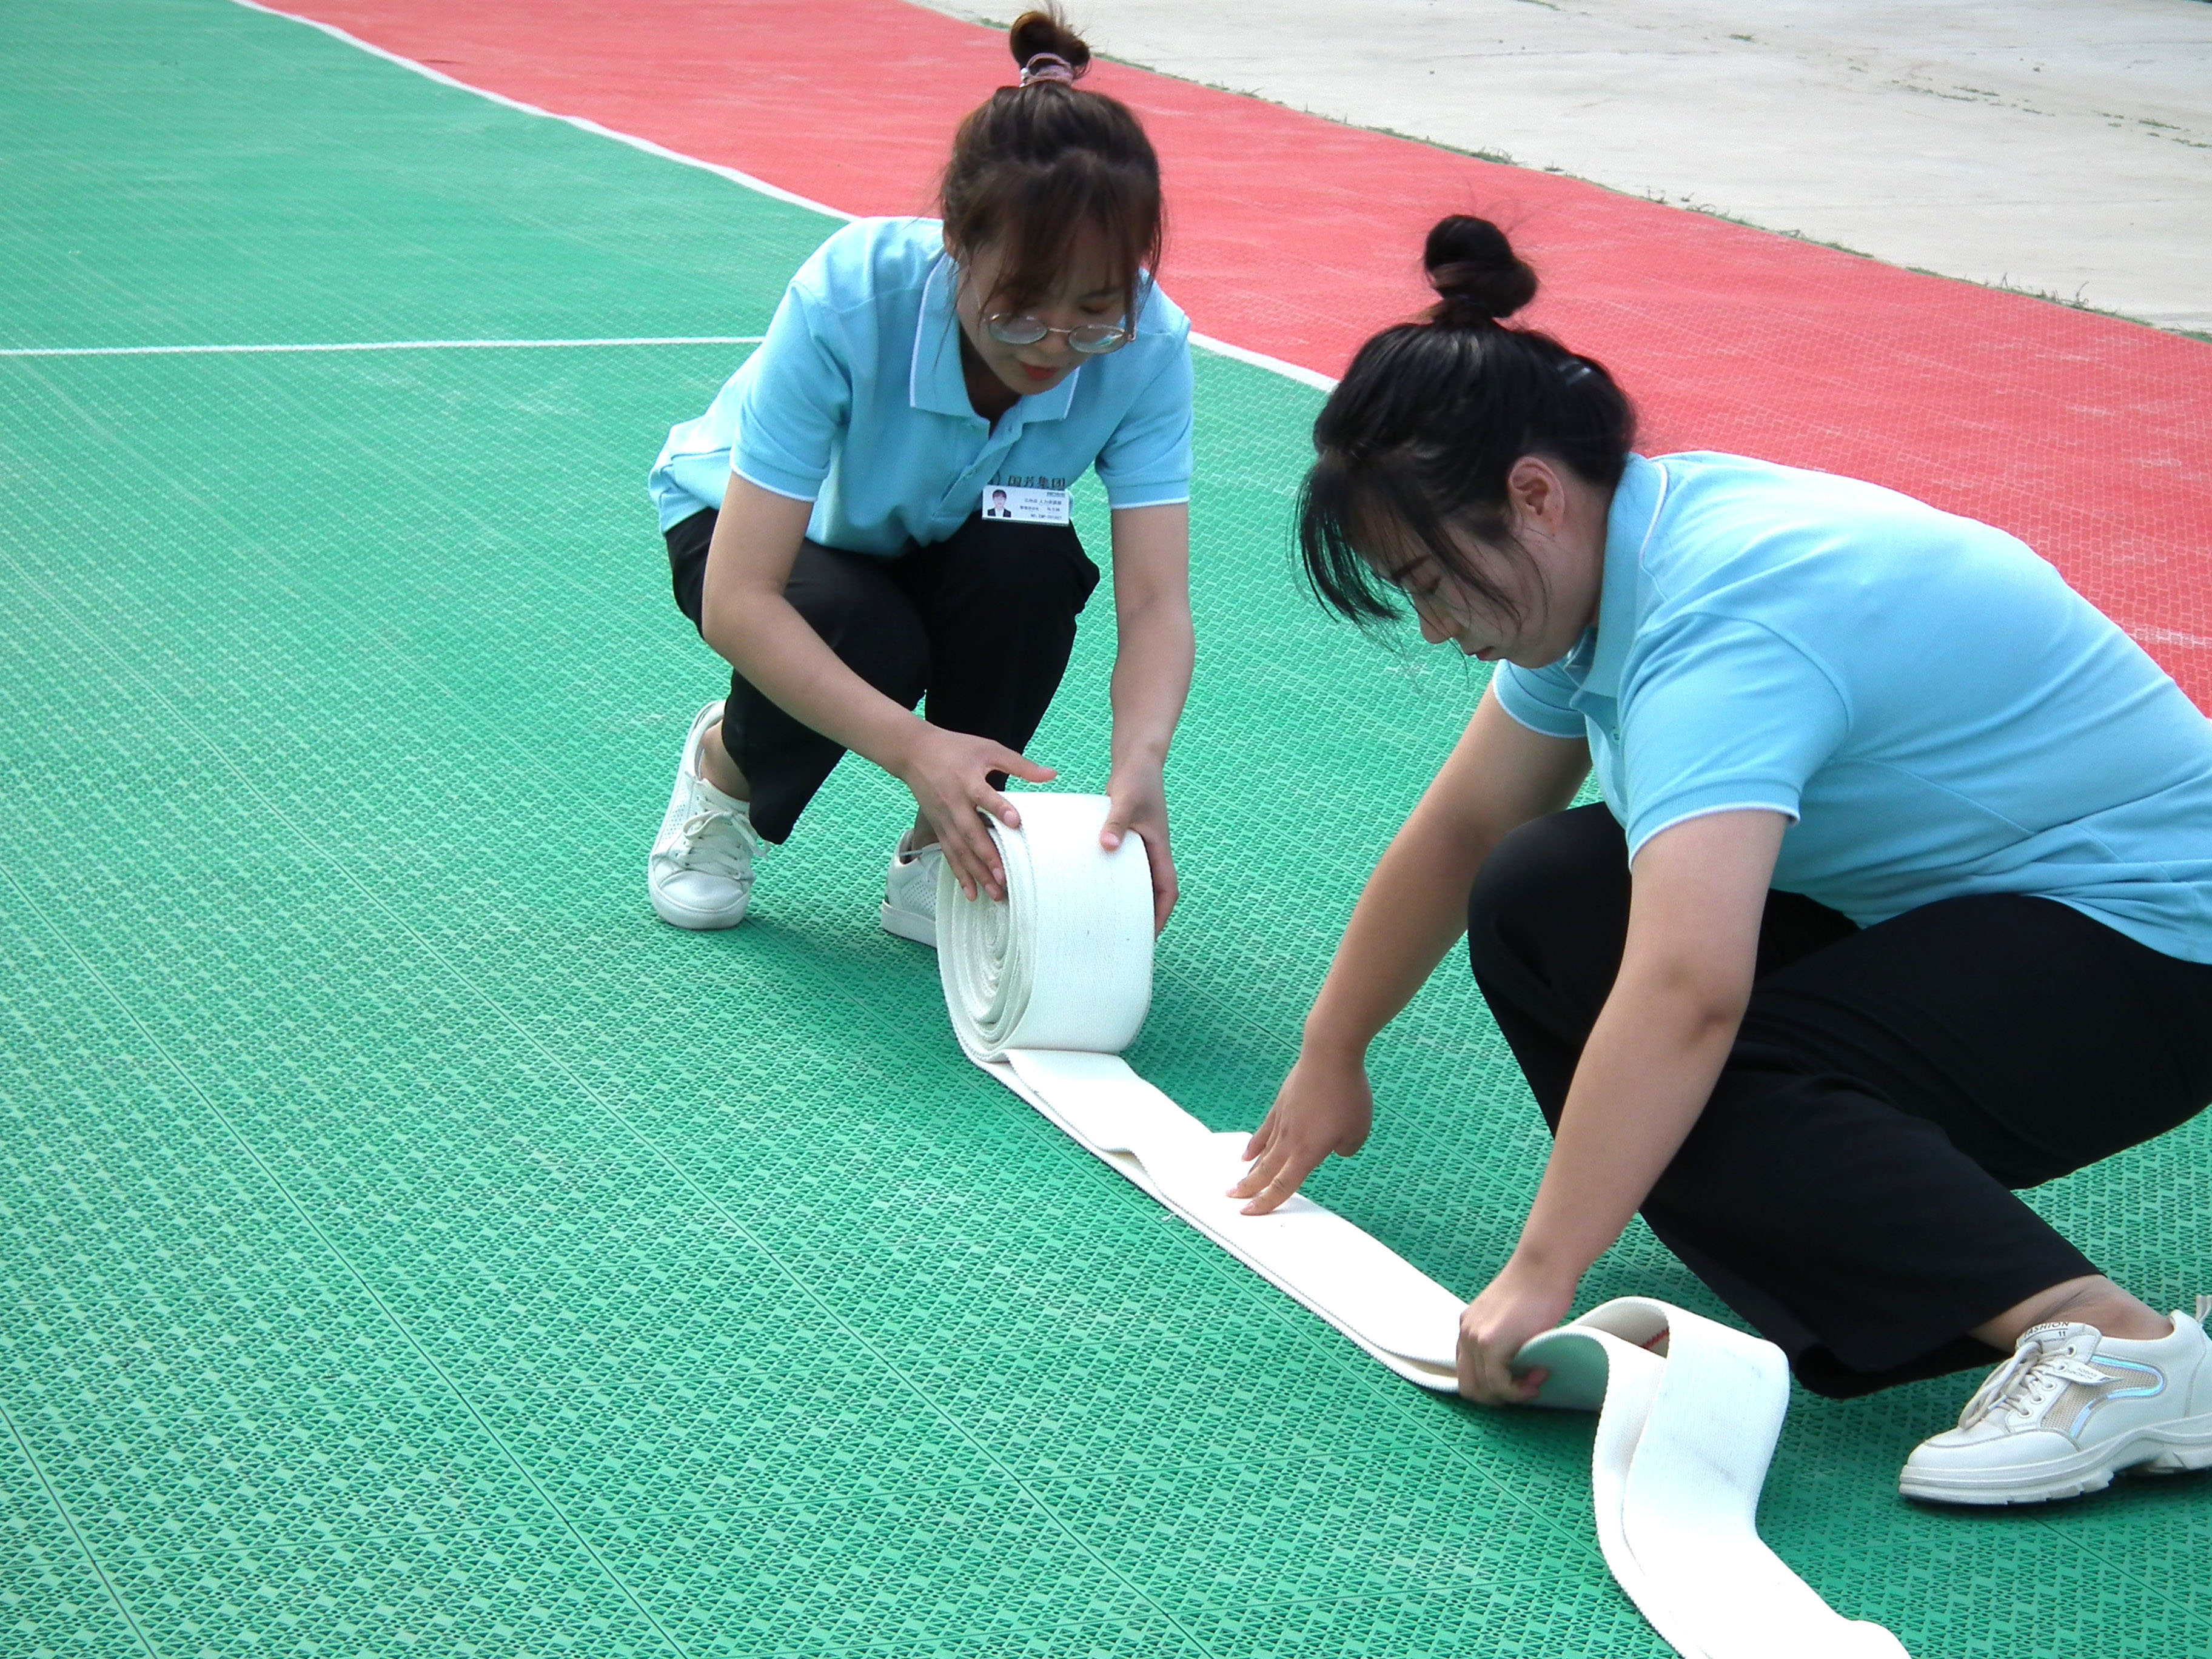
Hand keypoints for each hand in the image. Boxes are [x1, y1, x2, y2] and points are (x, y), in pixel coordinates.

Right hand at [893, 725, 1055, 901]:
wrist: (914, 752)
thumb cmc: (955, 749)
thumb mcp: (988, 749)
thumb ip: (1019, 764)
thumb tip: (1051, 775)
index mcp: (967, 781)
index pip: (984, 796)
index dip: (999, 808)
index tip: (1015, 821)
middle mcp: (954, 803)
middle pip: (970, 833)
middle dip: (987, 857)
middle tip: (1004, 877)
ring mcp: (943, 819)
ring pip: (960, 850)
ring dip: (976, 873)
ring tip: (994, 893)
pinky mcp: (938, 828)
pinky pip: (950, 854)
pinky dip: (960, 874)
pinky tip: (971, 892)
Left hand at [1100, 765, 1176, 932]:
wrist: (1137, 759)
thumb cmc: (1137, 778)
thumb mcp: (1126, 799)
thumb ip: (1116, 822)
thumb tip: (1107, 847)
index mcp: (1160, 848)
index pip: (1168, 889)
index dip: (1161, 914)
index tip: (1150, 935)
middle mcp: (1153, 850)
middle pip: (1154, 891)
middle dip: (1144, 915)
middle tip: (1125, 936)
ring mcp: (1142, 845)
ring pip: (1140, 880)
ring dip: (1130, 898)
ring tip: (1110, 918)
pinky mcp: (1129, 838)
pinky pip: (1126, 866)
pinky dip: (1117, 879)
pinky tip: (1098, 885)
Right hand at [1228, 1046, 1373, 1214]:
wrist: (1330, 1055)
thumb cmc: (1348, 1093)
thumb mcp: (1359, 1130)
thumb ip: (1346, 1147)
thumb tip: (1335, 1147)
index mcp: (1308, 1152)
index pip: (1284, 1185)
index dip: (1267, 1201)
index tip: (1249, 1213)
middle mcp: (1290, 1139)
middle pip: (1266, 1170)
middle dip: (1249, 1188)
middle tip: (1231, 1200)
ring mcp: (1283, 1120)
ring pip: (1263, 1152)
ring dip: (1251, 1169)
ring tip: (1238, 1181)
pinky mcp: (1281, 1104)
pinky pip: (1265, 1130)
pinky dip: (1255, 1142)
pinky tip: (1248, 1150)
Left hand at [1455, 1257, 1576, 1403]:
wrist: (1544, 1268)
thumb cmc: (1538, 1290)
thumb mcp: (1511, 1319)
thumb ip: (1504, 1341)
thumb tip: (1516, 1372)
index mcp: (1468, 1328)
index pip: (1468, 1373)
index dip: (1494, 1386)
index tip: (1521, 1379)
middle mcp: (1466, 1333)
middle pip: (1470, 1387)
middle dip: (1499, 1398)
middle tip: (1527, 1386)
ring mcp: (1475, 1338)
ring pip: (1483, 1389)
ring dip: (1512, 1395)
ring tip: (1536, 1380)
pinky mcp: (1490, 1343)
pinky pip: (1498, 1384)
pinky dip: (1519, 1390)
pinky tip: (1537, 1377)